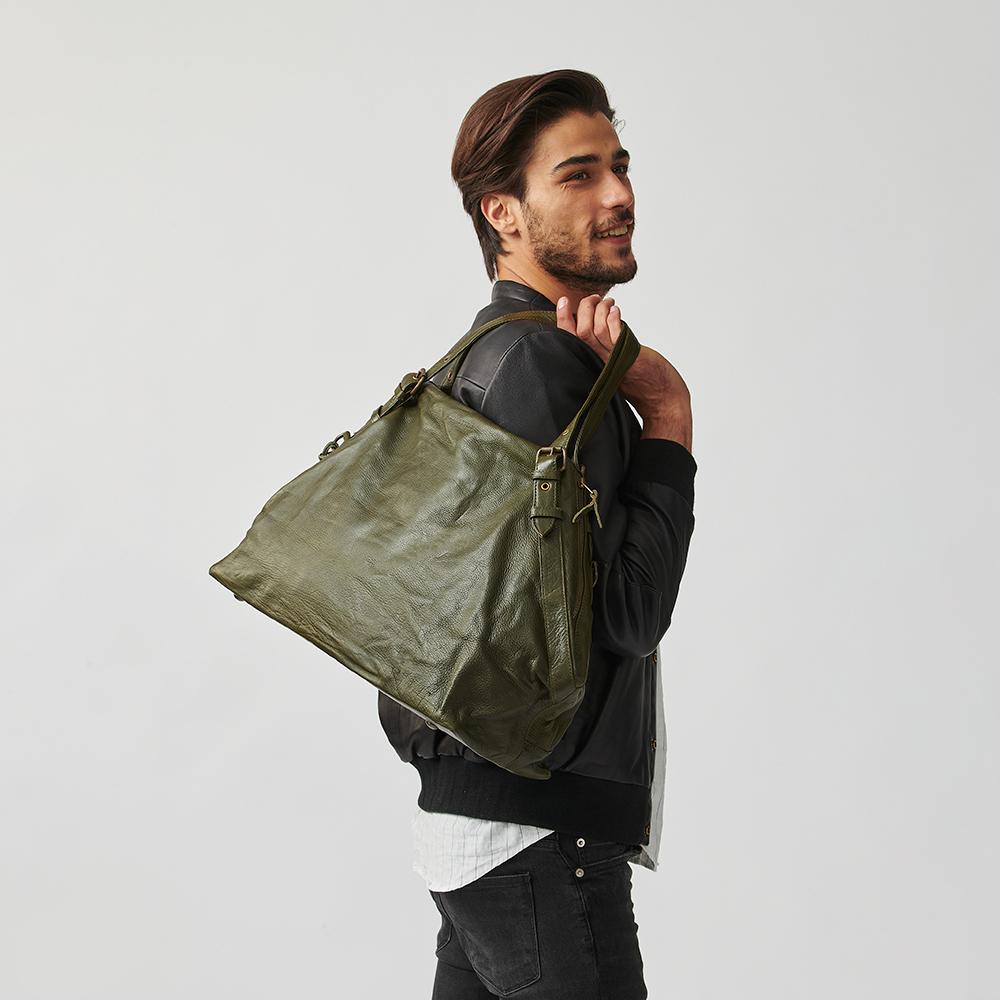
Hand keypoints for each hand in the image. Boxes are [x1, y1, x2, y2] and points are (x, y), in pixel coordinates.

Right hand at [555, 294, 690, 418]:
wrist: (659, 396)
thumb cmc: (638, 376)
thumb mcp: (612, 359)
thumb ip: (602, 344)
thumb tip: (596, 317)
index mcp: (590, 362)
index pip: (568, 340)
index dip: (563, 319)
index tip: (564, 301)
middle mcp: (598, 362)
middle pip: (581, 331)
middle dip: (586, 307)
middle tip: (596, 298)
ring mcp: (613, 360)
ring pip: (596, 329)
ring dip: (601, 309)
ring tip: (610, 302)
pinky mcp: (629, 357)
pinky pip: (615, 335)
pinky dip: (613, 319)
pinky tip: (616, 311)